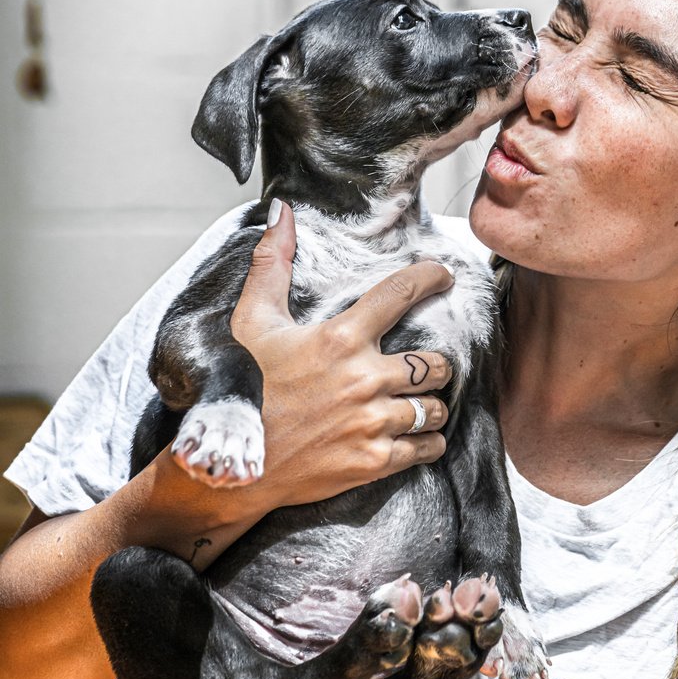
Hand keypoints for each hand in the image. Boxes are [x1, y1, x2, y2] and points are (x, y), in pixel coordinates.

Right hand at [229, 200, 454, 510]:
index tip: (444, 276)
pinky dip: (427, 440)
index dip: (429, 278)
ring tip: (417, 402)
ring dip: (431, 404)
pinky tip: (416, 435)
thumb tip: (281, 211)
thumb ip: (271, 265)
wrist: (232, 466)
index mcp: (340, 338)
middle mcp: (364, 379)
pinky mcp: (374, 461)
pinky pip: (427, 446)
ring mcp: (372, 423)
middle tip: (421, 366)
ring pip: (434, 407)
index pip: (401, 294)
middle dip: (434, 364)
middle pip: (434, 363)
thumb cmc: (242, 388)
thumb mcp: (252, 322)